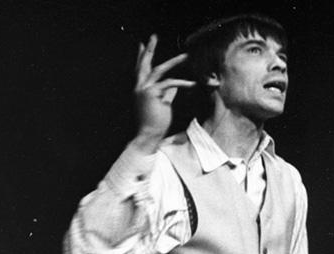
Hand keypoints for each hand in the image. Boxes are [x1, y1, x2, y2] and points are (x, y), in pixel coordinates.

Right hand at [132, 34, 195, 153]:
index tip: (142, 44)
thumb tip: (175, 85)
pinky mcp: (152, 94)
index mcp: (140, 89)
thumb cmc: (155, 123)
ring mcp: (144, 89)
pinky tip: (193, 84)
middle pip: (144, 64)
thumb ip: (167, 93)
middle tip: (153, 36)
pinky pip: (170, 84)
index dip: (142, 56)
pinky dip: (183, 83)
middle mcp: (139, 87)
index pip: (140, 69)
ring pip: (159, 69)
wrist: (147, 135)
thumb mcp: (162, 105)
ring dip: (174, 62)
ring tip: (186, 56)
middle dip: (149, 49)